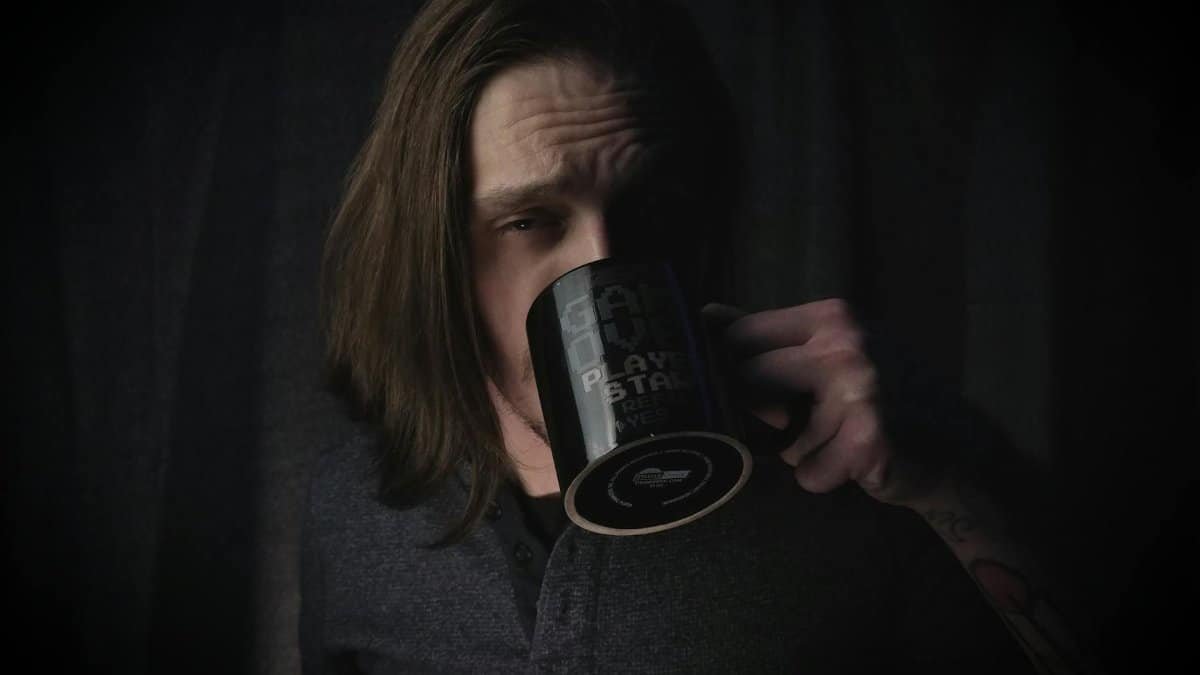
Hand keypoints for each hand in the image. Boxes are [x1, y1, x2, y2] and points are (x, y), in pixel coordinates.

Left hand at [701, 299, 942, 506]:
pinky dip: (824, 477)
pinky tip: (854, 464)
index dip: (727, 370)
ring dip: (802, 453)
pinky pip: (809, 473)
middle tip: (794, 422)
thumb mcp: (833, 348)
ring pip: (781, 439)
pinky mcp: (868, 440)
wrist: (958, 444)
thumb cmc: (885, 394)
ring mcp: (859, 391)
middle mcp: (845, 345)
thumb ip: (769, 334)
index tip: (735, 390)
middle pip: (749, 383)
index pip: (741, 337)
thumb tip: (705, 315)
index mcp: (832, 316)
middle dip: (763, 415)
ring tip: (840, 442)